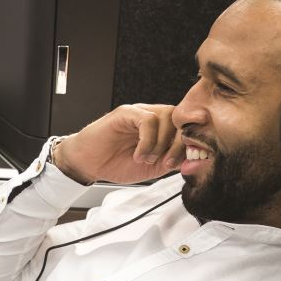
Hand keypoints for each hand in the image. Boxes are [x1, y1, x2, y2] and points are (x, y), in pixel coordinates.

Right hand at [52, 104, 183, 184]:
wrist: (88, 164)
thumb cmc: (116, 163)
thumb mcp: (152, 167)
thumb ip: (171, 161)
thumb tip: (192, 159)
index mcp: (161, 129)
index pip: (185, 127)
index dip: (190, 143)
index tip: (186, 161)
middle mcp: (152, 117)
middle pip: (180, 120)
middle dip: (179, 144)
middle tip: (168, 162)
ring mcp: (139, 113)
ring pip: (166, 117)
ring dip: (161, 143)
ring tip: (147, 159)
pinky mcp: (125, 113)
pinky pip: (148, 120)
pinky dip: (147, 141)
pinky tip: (139, 154)